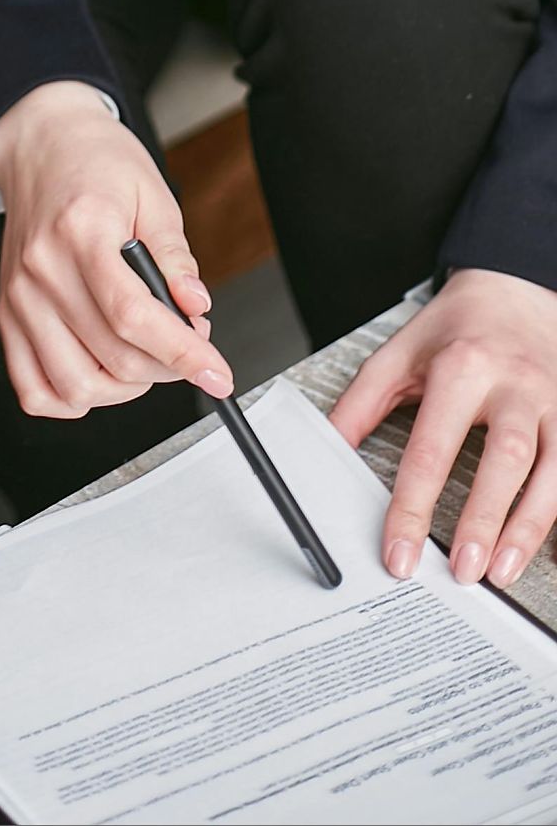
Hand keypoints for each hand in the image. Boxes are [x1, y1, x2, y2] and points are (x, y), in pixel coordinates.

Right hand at [0, 83, 232, 418]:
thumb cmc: (97, 163)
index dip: (183, 353)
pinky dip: (72, 399)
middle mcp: (41, 268)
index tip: (217, 373)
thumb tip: (195, 309)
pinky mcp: (6, 314)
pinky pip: (33, 389)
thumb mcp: (154, 196)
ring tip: (143, 356)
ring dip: (123, 388)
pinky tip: (100, 374)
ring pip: (75, 385)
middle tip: (188, 343)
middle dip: (168, 366)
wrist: (40, 145)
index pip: (133, 315)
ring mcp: (18, 296)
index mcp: (81, 231)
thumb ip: (176, 258)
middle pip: (112, 356)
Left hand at [330, 268, 556, 589]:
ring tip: (499, 571)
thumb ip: (362, 402)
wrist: (514, 292)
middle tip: (460, 570)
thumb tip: (329, 449)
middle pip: (504, 460)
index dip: (413, 505)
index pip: (432, 446)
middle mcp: (514, 385)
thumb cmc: (456, 330)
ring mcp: (553, 403)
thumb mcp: (399, 353)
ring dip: (526, 528)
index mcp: (462, 367)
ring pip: (551, 472)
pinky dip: (555, 514)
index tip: (398, 549)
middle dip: (482, 521)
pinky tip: (541, 548)